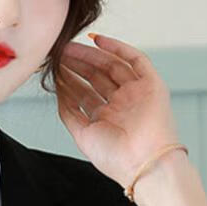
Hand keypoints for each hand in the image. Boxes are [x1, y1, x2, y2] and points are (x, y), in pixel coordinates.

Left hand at [55, 32, 182, 191]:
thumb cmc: (116, 159)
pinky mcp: (151, 85)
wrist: (143, 163)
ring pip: (112, 66)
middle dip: (78, 65)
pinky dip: (117, 48)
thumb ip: (69, 113)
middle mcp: (122, 105)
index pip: (86, 94)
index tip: (55, 69)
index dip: (70, 81)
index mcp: (107, 119)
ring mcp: (136, 94)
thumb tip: (59, 92)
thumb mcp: (82, 136)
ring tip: (71, 48)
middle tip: (61, 53)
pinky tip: (98, 41)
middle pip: (97, 77)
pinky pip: (135, 60)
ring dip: (91, 55)